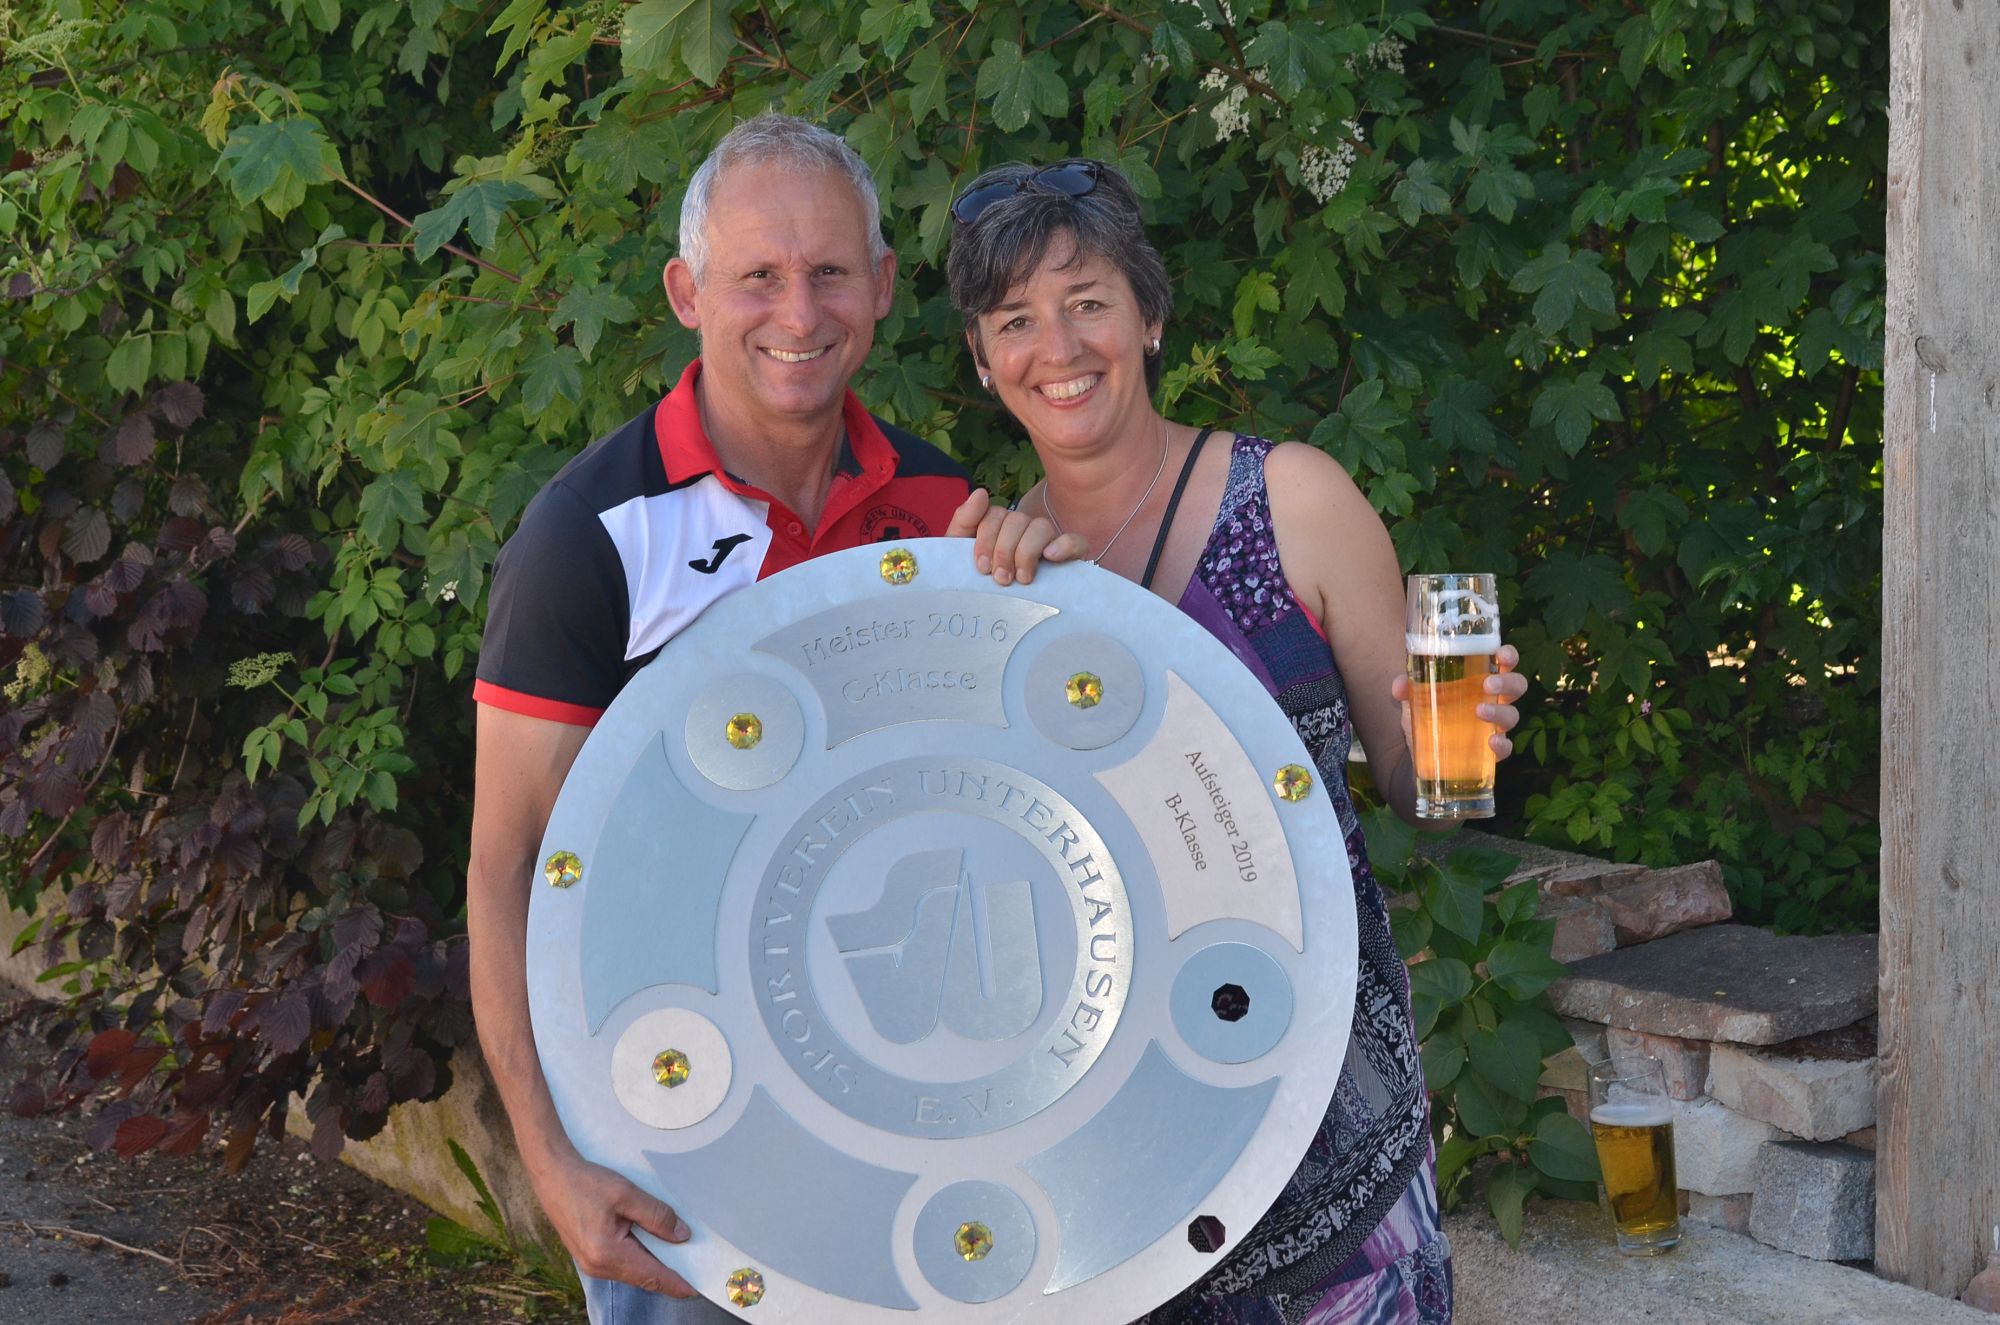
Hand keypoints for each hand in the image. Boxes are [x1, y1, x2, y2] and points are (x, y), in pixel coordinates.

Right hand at [530, 1148, 695, 1296]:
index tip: (696, 1288)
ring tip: (679, 1252)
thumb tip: (681, 1236)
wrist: (552, 1175)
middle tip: (695, 1265)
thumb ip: (657, 1216)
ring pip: (633, 1270)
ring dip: (654, 1262)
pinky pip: (622, 1262)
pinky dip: (640, 1256)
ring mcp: (592, 1263)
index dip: (675, 1283)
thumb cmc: (585, 1182)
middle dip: (668, 1272)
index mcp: (607, 1253)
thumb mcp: (626, 1194)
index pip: (651, 1276)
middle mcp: (598, 1266)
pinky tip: (654, 1244)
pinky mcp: (590, 1255)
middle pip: (643, 1276)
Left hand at [946, 488, 1088, 585]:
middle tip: (1001, 579)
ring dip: (1027, 552)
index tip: (981, 567)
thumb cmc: (980, 585)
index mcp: (999, 527)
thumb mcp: (962, 555)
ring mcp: (1048, 541)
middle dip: (1004, 550)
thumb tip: (980, 493)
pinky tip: (1050, 556)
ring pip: (1041, 527)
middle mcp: (1023, 529)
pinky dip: (1064, 545)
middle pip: (1017, 520)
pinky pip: (1075, 541)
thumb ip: (964, 521)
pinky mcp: (1070, 556)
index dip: (986, 539)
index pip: (995, 514)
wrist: (999, 617)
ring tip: (1022, 579)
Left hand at [1389, 643, 1528, 759]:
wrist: (1419, 755)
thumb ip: (1408, 688)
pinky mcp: (1489, 752)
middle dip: (1507, 682)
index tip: (1502, 654)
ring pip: (1512, 715)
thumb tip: (1400, 685)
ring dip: (1499, 711)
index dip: (1509, 655)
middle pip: (1517, 686)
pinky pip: (1506, 748)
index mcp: (1480, 680)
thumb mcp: (1415, 699)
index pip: (1504, 662)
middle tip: (1487, 684)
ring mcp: (1494, 726)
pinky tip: (1491, 741)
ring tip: (1479, 710)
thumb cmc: (1427, 715)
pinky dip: (1502, 745)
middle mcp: (1493, 700)